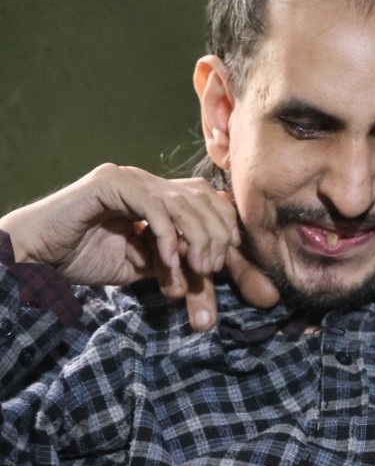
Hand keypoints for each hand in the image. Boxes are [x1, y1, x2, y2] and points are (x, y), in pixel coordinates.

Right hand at [0, 164, 278, 329]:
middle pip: (209, 204)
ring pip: (187, 203)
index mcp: (168, 199)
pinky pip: (153, 206)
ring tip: (195, 271)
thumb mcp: (151, 271)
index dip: (234, 241)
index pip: (217, 211)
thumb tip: (226, 286)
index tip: (246, 279)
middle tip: (209, 273)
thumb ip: (186, 272)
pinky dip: (167, 236)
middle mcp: (155, 183)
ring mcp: (134, 178)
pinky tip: (169, 261)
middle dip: (220, 242)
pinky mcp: (111, 183)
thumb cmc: (88, 260)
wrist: (36, 256)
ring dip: (198, 241)